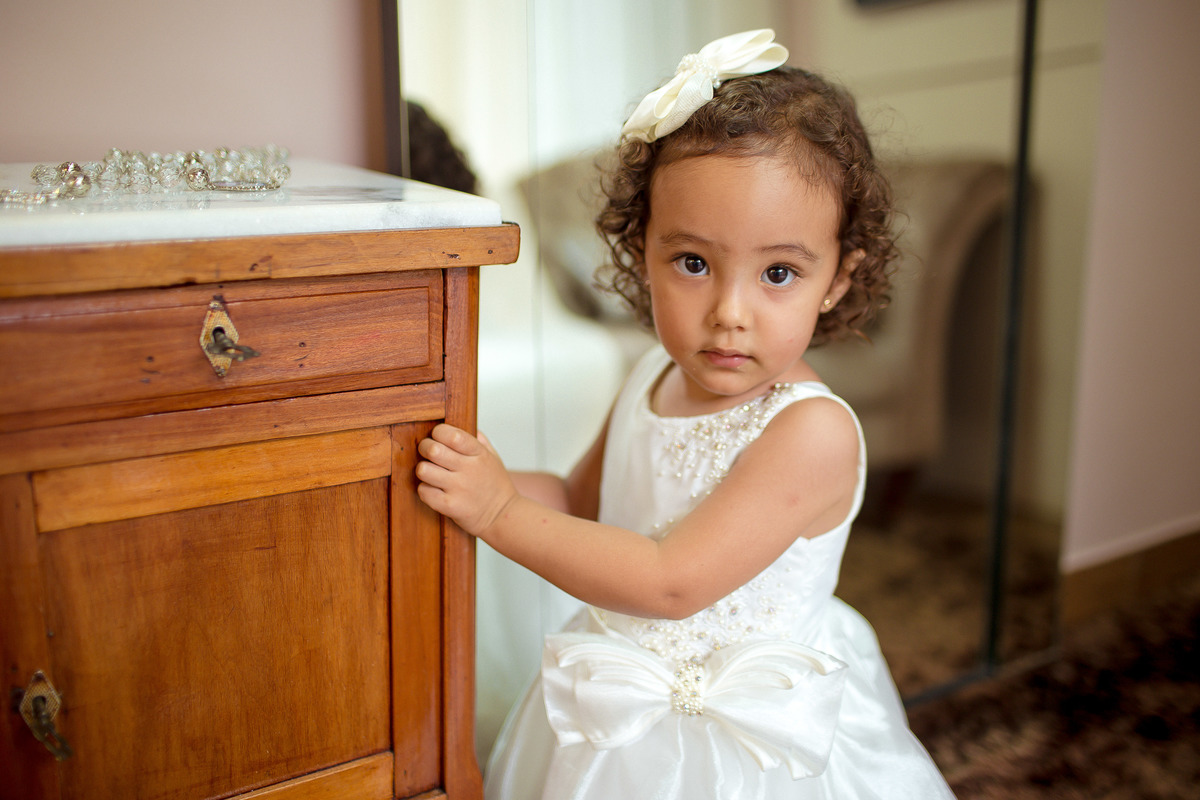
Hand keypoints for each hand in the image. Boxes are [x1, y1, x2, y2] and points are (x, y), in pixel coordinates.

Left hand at [416, 424, 516, 538]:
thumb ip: (480, 440)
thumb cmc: (497, 485)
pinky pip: (424, 491)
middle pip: (433, 450)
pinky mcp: (450, 506)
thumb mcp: (494, 458)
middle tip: (428, 454)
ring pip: (423, 470)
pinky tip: (433, 490)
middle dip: (425, 448)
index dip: (438, 432)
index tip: (438, 437)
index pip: (452, 435)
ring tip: (430, 473)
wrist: (503, 516)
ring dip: (423, 470)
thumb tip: (466, 424)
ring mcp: (459, 488)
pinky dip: (424, 490)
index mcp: (479, 454)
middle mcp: (469, 469)